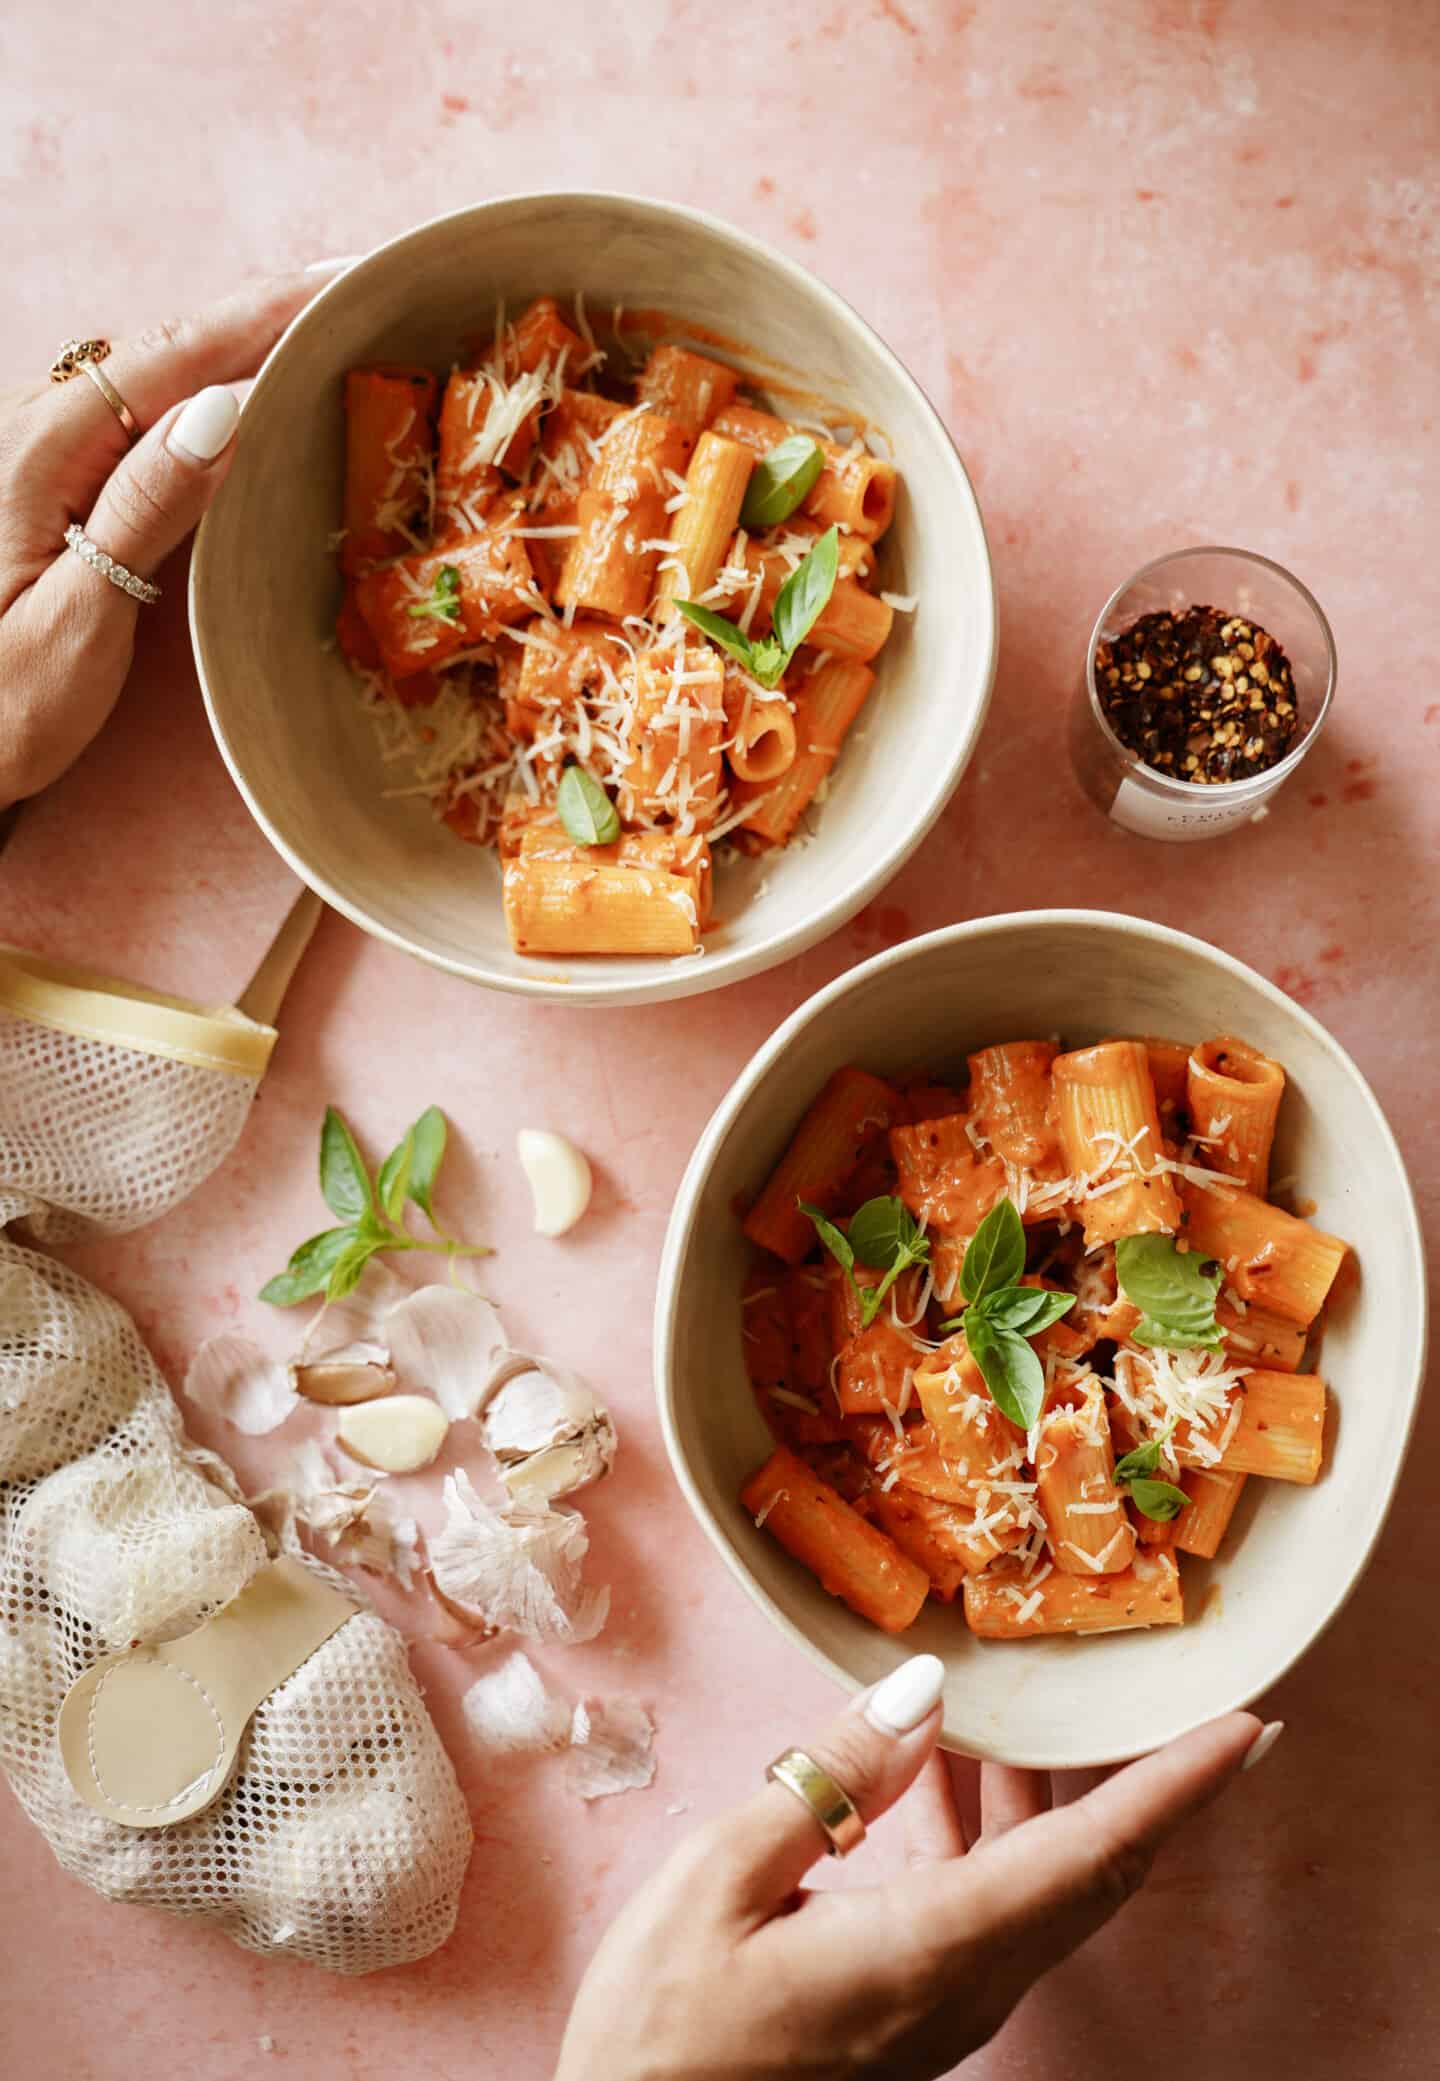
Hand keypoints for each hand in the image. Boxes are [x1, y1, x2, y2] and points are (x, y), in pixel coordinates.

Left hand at [0, 267, 344, 808]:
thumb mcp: (77, 620)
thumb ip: (145, 507)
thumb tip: (224, 408)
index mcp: (46, 449)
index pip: (178, 356)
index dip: (269, 312)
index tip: (347, 278)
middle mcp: (40, 429)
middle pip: (174, 348)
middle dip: (270, 311)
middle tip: (363, 288)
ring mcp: (45, 453)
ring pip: (162, 376)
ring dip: (245, 344)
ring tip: (328, 322)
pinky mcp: (55, 484)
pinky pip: (147, 414)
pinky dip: (212, 390)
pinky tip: (253, 391)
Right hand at [555, 1655, 1276, 2079]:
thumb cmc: (663, 2031)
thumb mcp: (722, 1877)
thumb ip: (833, 1777)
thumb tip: (921, 1689)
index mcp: (931, 1951)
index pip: (1089, 1858)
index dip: (1174, 1790)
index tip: (1245, 1732)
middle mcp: (964, 1986)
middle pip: (1092, 1874)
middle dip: (1156, 1787)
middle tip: (1203, 1707)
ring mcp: (944, 2005)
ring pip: (1043, 1888)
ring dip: (1057, 1792)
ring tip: (1052, 1700)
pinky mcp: (914, 2006)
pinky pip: (990, 1903)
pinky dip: (991, 1823)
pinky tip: (943, 1764)